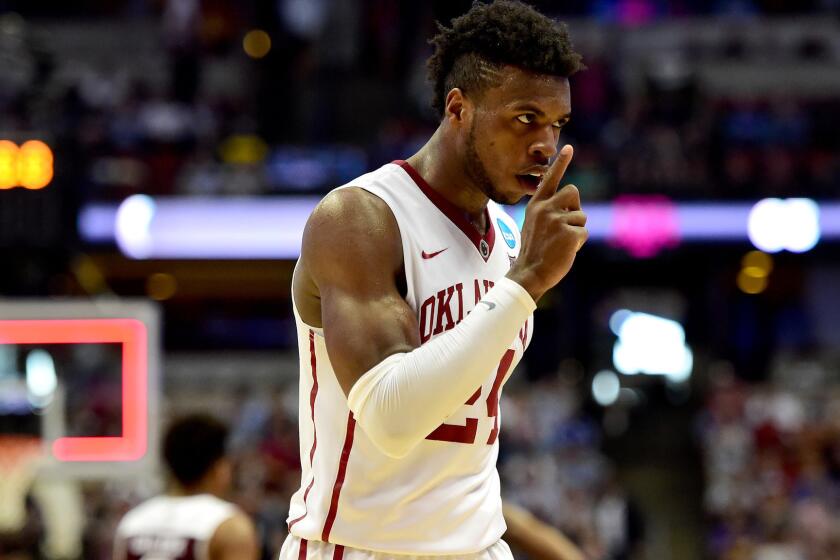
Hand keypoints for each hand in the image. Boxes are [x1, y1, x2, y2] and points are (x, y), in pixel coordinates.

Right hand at [507, 144, 587, 301]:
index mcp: (536, 205)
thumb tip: (570, 206)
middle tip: (564, 226)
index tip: (568, 147)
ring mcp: (557, 219)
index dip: (560, 163)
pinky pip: (583, 231)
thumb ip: (548, 211)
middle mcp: (545, 208)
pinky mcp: (568, 232)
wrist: (530, 272)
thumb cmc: (534, 251)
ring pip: (581, 215)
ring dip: (576, 229)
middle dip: (574, 207)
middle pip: (573, 192)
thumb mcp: (535, 225)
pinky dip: (578, 242)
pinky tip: (565, 250)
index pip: (550, 179)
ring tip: (560, 242)